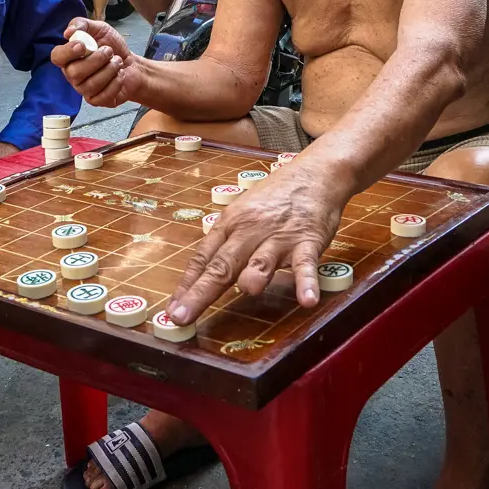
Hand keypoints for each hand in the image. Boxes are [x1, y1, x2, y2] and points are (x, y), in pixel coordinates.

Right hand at [50, 19, 145, 107]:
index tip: (82, 45)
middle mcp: (72, 74)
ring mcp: (83, 89)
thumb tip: (68, 32)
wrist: (131, 64)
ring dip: (109, 70)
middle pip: (74, 73)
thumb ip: (82, 25)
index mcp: (69, 57)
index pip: (56, 57)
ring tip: (118, 61)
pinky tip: (120, 75)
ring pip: (90, 85)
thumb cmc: (111, 46)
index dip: (67, 52)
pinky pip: (102, 96)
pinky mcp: (96, 100)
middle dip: (96, 60)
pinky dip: (115, 83)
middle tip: (109, 51)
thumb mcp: (99, 28)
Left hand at [167, 170, 342, 323]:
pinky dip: (306, 283)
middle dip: (201, 292)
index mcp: (230, 224)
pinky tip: (307, 300)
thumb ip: (228, 244)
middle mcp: (249, 231)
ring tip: (247, 291)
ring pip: (261, 262)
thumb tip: (203, 277)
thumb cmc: (276, 197)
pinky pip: (306, 265)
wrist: (315, 173)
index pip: (203, 258)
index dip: (187, 285)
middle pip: (222, 265)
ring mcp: (278, 238)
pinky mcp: (307, 241)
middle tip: (183, 315)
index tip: (174, 310)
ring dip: (253, 278)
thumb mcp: (243, 212)